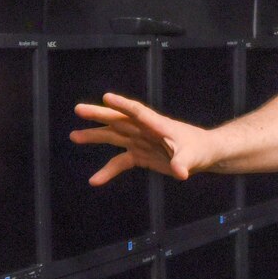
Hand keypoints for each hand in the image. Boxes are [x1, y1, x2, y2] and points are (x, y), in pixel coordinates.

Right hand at [70, 92, 217, 185]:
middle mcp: (145, 130)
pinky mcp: (140, 155)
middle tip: (78, 110)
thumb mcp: (194, 157)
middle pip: (119, 120)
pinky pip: (120, 162)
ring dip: (95, 136)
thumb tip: (180, 173)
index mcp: (158, 125)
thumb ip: (184, 163)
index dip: (123, 105)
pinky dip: (108, 170)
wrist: (203, 155)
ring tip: (74, 136)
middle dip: (99, 114)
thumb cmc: (201, 150)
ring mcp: (140, 141)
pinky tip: (94, 180)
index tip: (107, 98)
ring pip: (114, 136)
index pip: (139, 112)